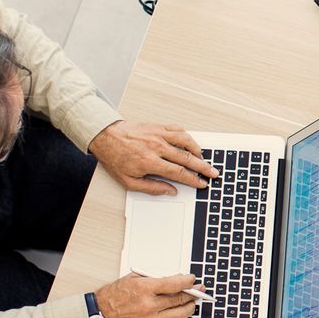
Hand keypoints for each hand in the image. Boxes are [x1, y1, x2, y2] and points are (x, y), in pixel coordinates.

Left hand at [89, 121, 217, 194]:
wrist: (105, 137)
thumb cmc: (115, 158)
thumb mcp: (129, 181)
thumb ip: (151, 187)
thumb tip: (170, 191)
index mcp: (150, 162)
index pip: (179, 172)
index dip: (194, 180)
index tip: (202, 183)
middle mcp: (157, 147)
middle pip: (187, 158)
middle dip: (203, 167)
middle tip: (213, 172)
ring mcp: (158, 135)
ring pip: (186, 141)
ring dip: (197, 151)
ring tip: (203, 158)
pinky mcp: (158, 127)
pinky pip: (178, 130)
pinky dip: (187, 137)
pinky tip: (190, 143)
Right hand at [94, 273, 200, 317]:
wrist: (100, 315)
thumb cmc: (114, 296)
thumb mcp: (132, 278)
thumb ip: (154, 277)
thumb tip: (174, 278)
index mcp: (144, 289)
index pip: (174, 284)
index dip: (187, 281)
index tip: (192, 279)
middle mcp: (149, 305)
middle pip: (180, 298)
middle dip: (193, 293)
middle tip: (199, 289)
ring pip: (181, 314)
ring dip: (190, 307)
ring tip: (191, 302)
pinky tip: (180, 316)